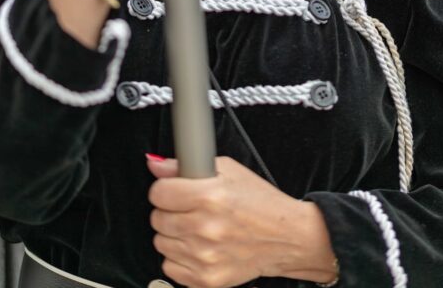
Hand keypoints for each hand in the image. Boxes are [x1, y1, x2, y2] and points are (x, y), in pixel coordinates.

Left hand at [147, 155, 337, 287]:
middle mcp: (206, 227)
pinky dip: (179, 258)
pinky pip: (170, 267)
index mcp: (210, 196)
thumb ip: (188, 165)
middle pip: (157, 218)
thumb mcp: (230, 171)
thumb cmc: (260, 202)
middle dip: (169, 210)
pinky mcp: (207, 279)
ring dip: (174, 234)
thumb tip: (156, 166)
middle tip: (188, 208)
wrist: (286, 237)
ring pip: (161, 243)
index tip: (171, 190)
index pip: (159, 193)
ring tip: (196, 228)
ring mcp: (205, 256)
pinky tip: (197, 247)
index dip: (164, 189)